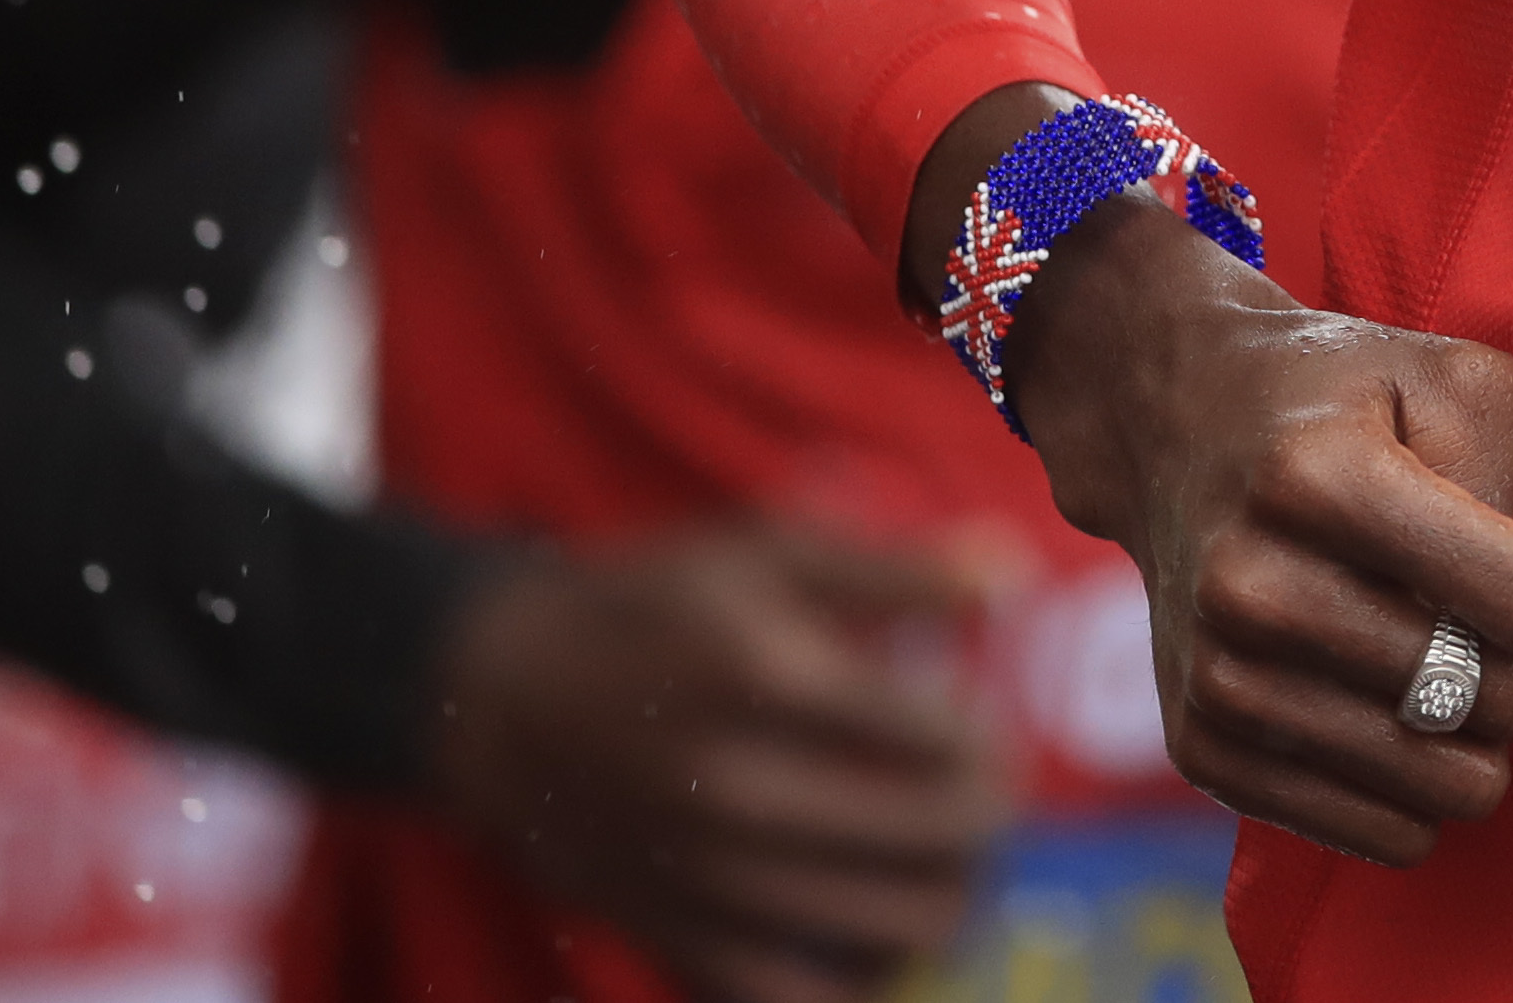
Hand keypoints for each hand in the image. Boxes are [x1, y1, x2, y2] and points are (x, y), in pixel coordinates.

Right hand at [428, 525, 1004, 1002]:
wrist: (499, 699)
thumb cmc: (648, 610)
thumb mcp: (763, 554)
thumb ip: (893, 569)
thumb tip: (1013, 574)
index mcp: (769, 680)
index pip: (948, 738)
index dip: (992, 736)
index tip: (981, 727)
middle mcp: (742, 788)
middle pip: (944, 834)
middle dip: (991, 815)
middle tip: (982, 793)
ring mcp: (711, 877)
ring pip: (904, 924)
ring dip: (955, 893)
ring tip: (947, 859)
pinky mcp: (679, 940)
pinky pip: (814, 999)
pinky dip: (870, 976)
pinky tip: (879, 932)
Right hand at [1003, 194, 1512, 863]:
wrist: (1170, 423)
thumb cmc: (1345, 400)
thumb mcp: (1455, 379)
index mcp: (1321, 480)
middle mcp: (1253, 589)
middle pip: (1499, 703)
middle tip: (1492, 607)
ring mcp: (1218, 680)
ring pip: (1452, 789)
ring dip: (1475, 729)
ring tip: (1440, 654)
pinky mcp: (1203, 752)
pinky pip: (1389, 837)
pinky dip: (1419, 785)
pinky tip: (1393, 706)